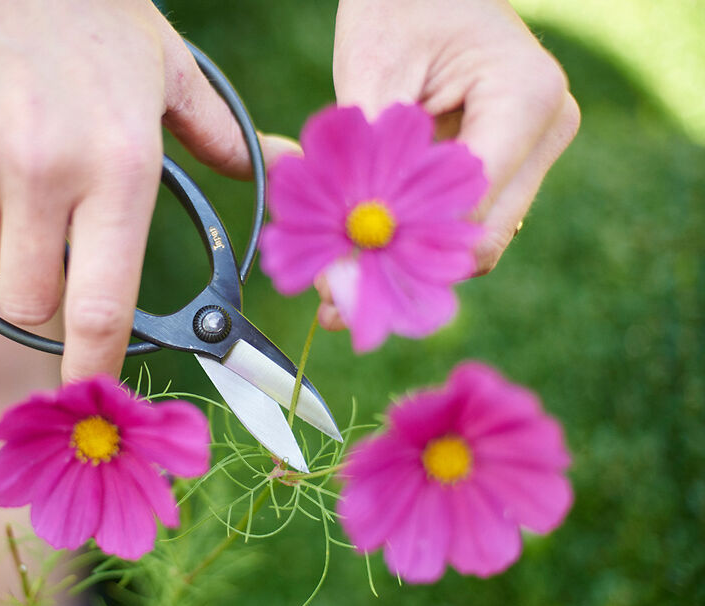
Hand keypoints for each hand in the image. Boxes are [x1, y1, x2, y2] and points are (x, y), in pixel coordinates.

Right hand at [0, 0, 294, 380]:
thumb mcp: (168, 69)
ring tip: (13, 169)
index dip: (94, 368)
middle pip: (28, 301)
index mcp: (120, 165)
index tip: (90, 397)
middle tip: (51, 235)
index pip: (102, 306)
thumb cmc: (93, 12)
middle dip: (42, 288)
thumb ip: (217, 135)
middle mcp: (45, 170)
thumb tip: (280, 163)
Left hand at [319, 0, 579, 329]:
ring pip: (474, 241)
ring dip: (407, 265)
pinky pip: (464, 222)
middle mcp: (545, 132)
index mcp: (525, 99)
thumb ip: (364, 165)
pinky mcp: (510, 164)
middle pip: (480, 239)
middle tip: (332, 303)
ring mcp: (533, 151)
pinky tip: (362, 255)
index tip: (339, 282)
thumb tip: (347, 258)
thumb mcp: (370, 73)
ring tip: (336, 284)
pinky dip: (415, 243)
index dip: (405, 253)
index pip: (472, 208)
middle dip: (404, 274)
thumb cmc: (398, 5)